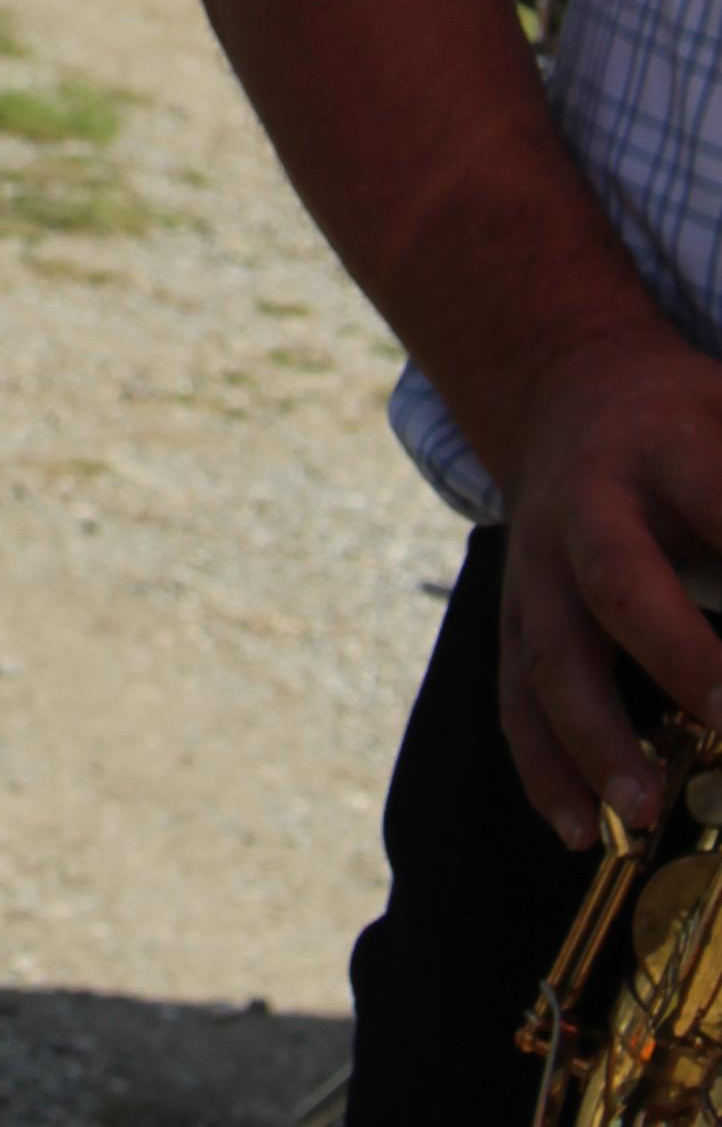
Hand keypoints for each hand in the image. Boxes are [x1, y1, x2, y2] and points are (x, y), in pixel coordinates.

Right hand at [498, 319, 721, 842]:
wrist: (564, 390)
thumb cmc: (686, 422)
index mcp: (664, 445)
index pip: (715, 498)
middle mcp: (588, 505)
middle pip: (619, 580)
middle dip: (677, 656)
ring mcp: (539, 563)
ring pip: (555, 653)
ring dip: (599, 738)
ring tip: (646, 809)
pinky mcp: (517, 613)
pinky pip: (519, 694)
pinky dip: (544, 766)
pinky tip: (580, 828)